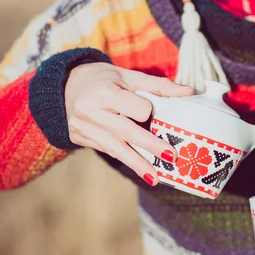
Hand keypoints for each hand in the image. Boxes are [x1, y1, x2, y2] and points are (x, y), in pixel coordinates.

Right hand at [64, 63, 193, 185]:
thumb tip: (189, 91)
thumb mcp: (129, 76)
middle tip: (171, 157)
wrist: (64, 85)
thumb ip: (159, 86)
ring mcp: (82, 127)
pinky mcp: (79, 138)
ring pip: (115, 148)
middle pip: (126, 131)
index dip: (147, 110)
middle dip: (149, 146)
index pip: (135, 107)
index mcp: (104, 91)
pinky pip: (107, 151)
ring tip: (155, 178)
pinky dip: (125, 159)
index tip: (152, 111)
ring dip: (137, 164)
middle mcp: (90, 110)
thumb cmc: (104, 79)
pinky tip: (141, 170)